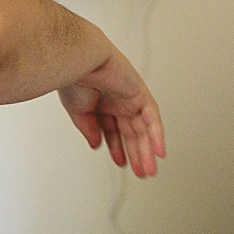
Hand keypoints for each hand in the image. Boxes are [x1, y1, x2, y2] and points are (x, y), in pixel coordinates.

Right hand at [57, 49, 165, 176]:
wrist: (80, 61)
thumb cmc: (74, 78)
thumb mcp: (78, 112)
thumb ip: (89, 129)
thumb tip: (97, 144)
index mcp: (101, 103)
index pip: (113, 131)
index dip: (117, 148)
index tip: (121, 162)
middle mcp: (117, 101)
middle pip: (131, 133)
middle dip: (136, 154)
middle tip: (141, 172)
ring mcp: (130, 98)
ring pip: (143, 129)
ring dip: (146, 151)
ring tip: (148, 169)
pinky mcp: (141, 94)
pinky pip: (153, 118)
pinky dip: (156, 136)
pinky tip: (158, 152)